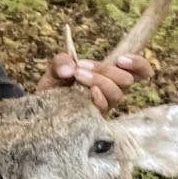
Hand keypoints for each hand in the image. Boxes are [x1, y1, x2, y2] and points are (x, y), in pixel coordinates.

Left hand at [36, 52, 152, 111]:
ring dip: (99, 80)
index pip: (138, 72)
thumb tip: (70, 66)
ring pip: (117, 93)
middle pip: (127, 80)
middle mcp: (110, 92)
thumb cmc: (53, 88)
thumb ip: (60, 61)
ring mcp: (103, 107)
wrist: (39, 108)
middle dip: (106, 70)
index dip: (138, 64)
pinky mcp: (94, 119)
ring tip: (77, 75)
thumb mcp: (54, 69)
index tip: (121, 59)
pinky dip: (99, 98)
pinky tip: (88, 92)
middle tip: (82, 66)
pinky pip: (105, 108)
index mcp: (108, 77)